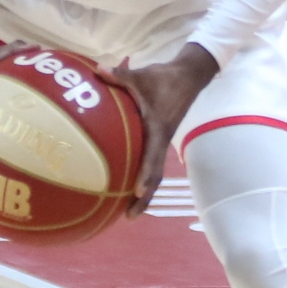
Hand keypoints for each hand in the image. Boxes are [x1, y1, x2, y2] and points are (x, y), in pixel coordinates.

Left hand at [104, 43, 219, 212]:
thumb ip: (120, 75)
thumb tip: (98, 70)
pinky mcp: (160, 140)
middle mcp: (162, 141)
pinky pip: (151, 163)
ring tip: (128, 211)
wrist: (188, 76)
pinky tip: (125, 184)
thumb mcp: (141, 75)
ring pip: (154, 173)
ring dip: (144, 192)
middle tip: (129, 217)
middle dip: (144, 198)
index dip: (145, 175)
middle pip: (155, 176)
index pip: (153, 157)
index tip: (135, 191)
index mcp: (158, 129)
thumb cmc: (164, 78)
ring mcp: (162, 142)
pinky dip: (142, 176)